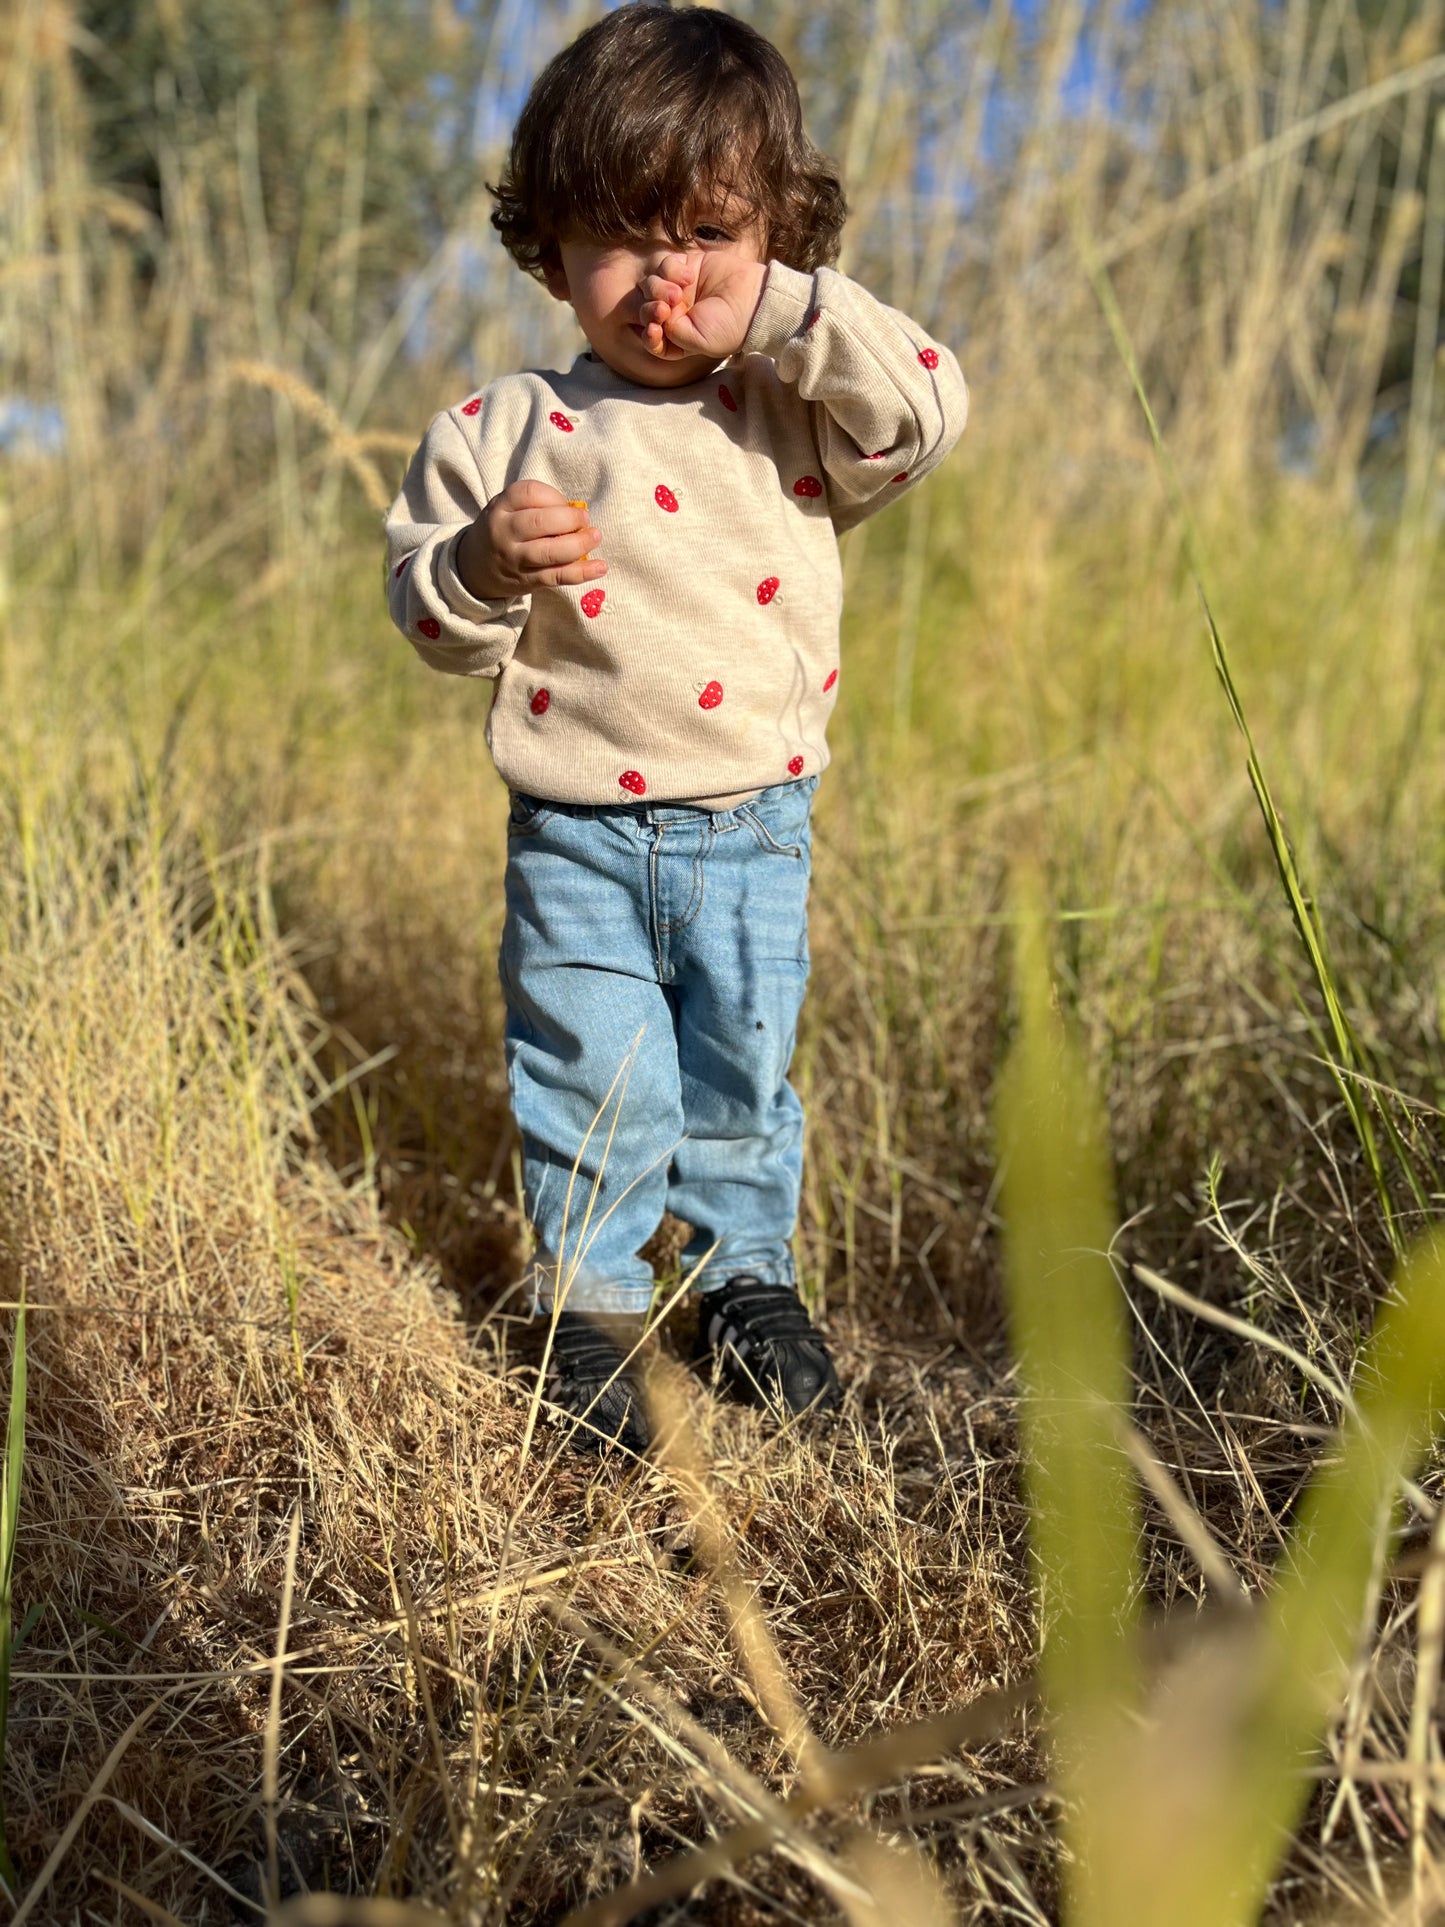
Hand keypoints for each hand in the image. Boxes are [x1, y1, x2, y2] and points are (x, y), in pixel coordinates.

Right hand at [456, 481, 604, 597]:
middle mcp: (504, 532)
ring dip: (578, 545)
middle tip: (585, 521)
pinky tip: (600, 567)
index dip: (554, 496)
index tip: (566, 503)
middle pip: (539, 522)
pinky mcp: (527, 581)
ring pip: (549, 552)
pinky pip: (557, 576)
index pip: (529, 493)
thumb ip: (536, 506)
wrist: (475, 567)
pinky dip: (581, 573)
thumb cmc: (503, 530)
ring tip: (594, 537)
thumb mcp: (508, 509)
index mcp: (500, 507)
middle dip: (569, 519)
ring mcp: (515, 559)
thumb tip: (577, 512)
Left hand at [638, 251, 767, 361]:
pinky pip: (664, 265)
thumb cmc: (729, 326)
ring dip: (658, 288)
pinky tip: (689, 276)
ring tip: (679, 291)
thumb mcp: (699, 342)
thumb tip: (655, 318)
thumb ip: (671, 336)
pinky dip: (670, 269)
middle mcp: (675, 314)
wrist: (754, 298)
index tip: (654, 329)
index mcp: (677, 337)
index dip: (647, 334)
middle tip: (667, 308)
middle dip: (650, 308)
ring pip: (650, 286)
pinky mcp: (685, 266)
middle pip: (645, 309)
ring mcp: (678, 289)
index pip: (650, 337)